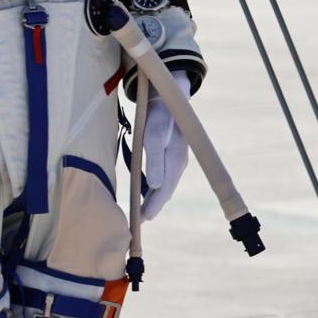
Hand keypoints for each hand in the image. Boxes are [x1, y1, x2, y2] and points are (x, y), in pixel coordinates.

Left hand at [140, 71, 191, 221]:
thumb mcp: (153, 135)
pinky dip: (156, 187)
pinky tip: (148, 191)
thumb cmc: (158, 115)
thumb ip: (154, 160)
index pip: (163, 191)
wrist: (168, 94)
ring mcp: (178, 157)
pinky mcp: (174, 153)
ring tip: (142, 212)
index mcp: (176, 160)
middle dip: (153, 207)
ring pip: (166, 184)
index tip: (140, 221)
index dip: (152, 207)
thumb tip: (154, 187)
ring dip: (155, 199)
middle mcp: (179, 162)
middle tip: (138, 223)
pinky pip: (166, 176)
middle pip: (166, 190)